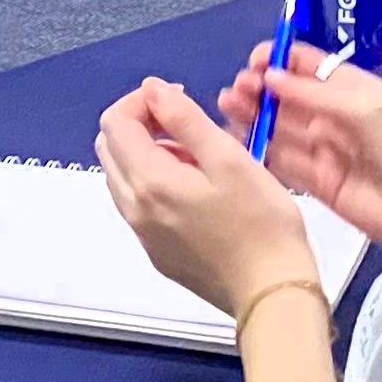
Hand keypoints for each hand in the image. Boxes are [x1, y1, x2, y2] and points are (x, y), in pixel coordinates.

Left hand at [95, 78, 323, 315]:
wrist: (271, 292)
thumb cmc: (261, 223)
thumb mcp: (229, 158)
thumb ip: (185, 119)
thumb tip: (153, 89)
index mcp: (150, 182)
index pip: (115, 122)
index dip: (143, 100)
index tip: (179, 99)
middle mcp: (135, 210)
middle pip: (111, 147)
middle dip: (142, 124)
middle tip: (188, 125)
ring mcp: (143, 235)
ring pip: (123, 176)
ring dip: (149, 153)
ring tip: (199, 159)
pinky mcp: (157, 252)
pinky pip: (139, 204)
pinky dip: (156, 182)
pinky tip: (198, 190)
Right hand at [217, 41, 381, 243]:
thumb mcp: (361, 104)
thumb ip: (313, 93)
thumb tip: (272, 76)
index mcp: (349, 89)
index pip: (307, 67)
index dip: (280, 61)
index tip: (255, 60)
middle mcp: (334, 116)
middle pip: (288, 98)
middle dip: (260, 89)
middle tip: (236, 87)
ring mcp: (325, 150)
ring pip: (281, 129)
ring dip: (254, 115)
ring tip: (228, 104)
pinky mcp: (319, 183)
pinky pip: (283, 163)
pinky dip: (260, 150)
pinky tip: (237, 137)